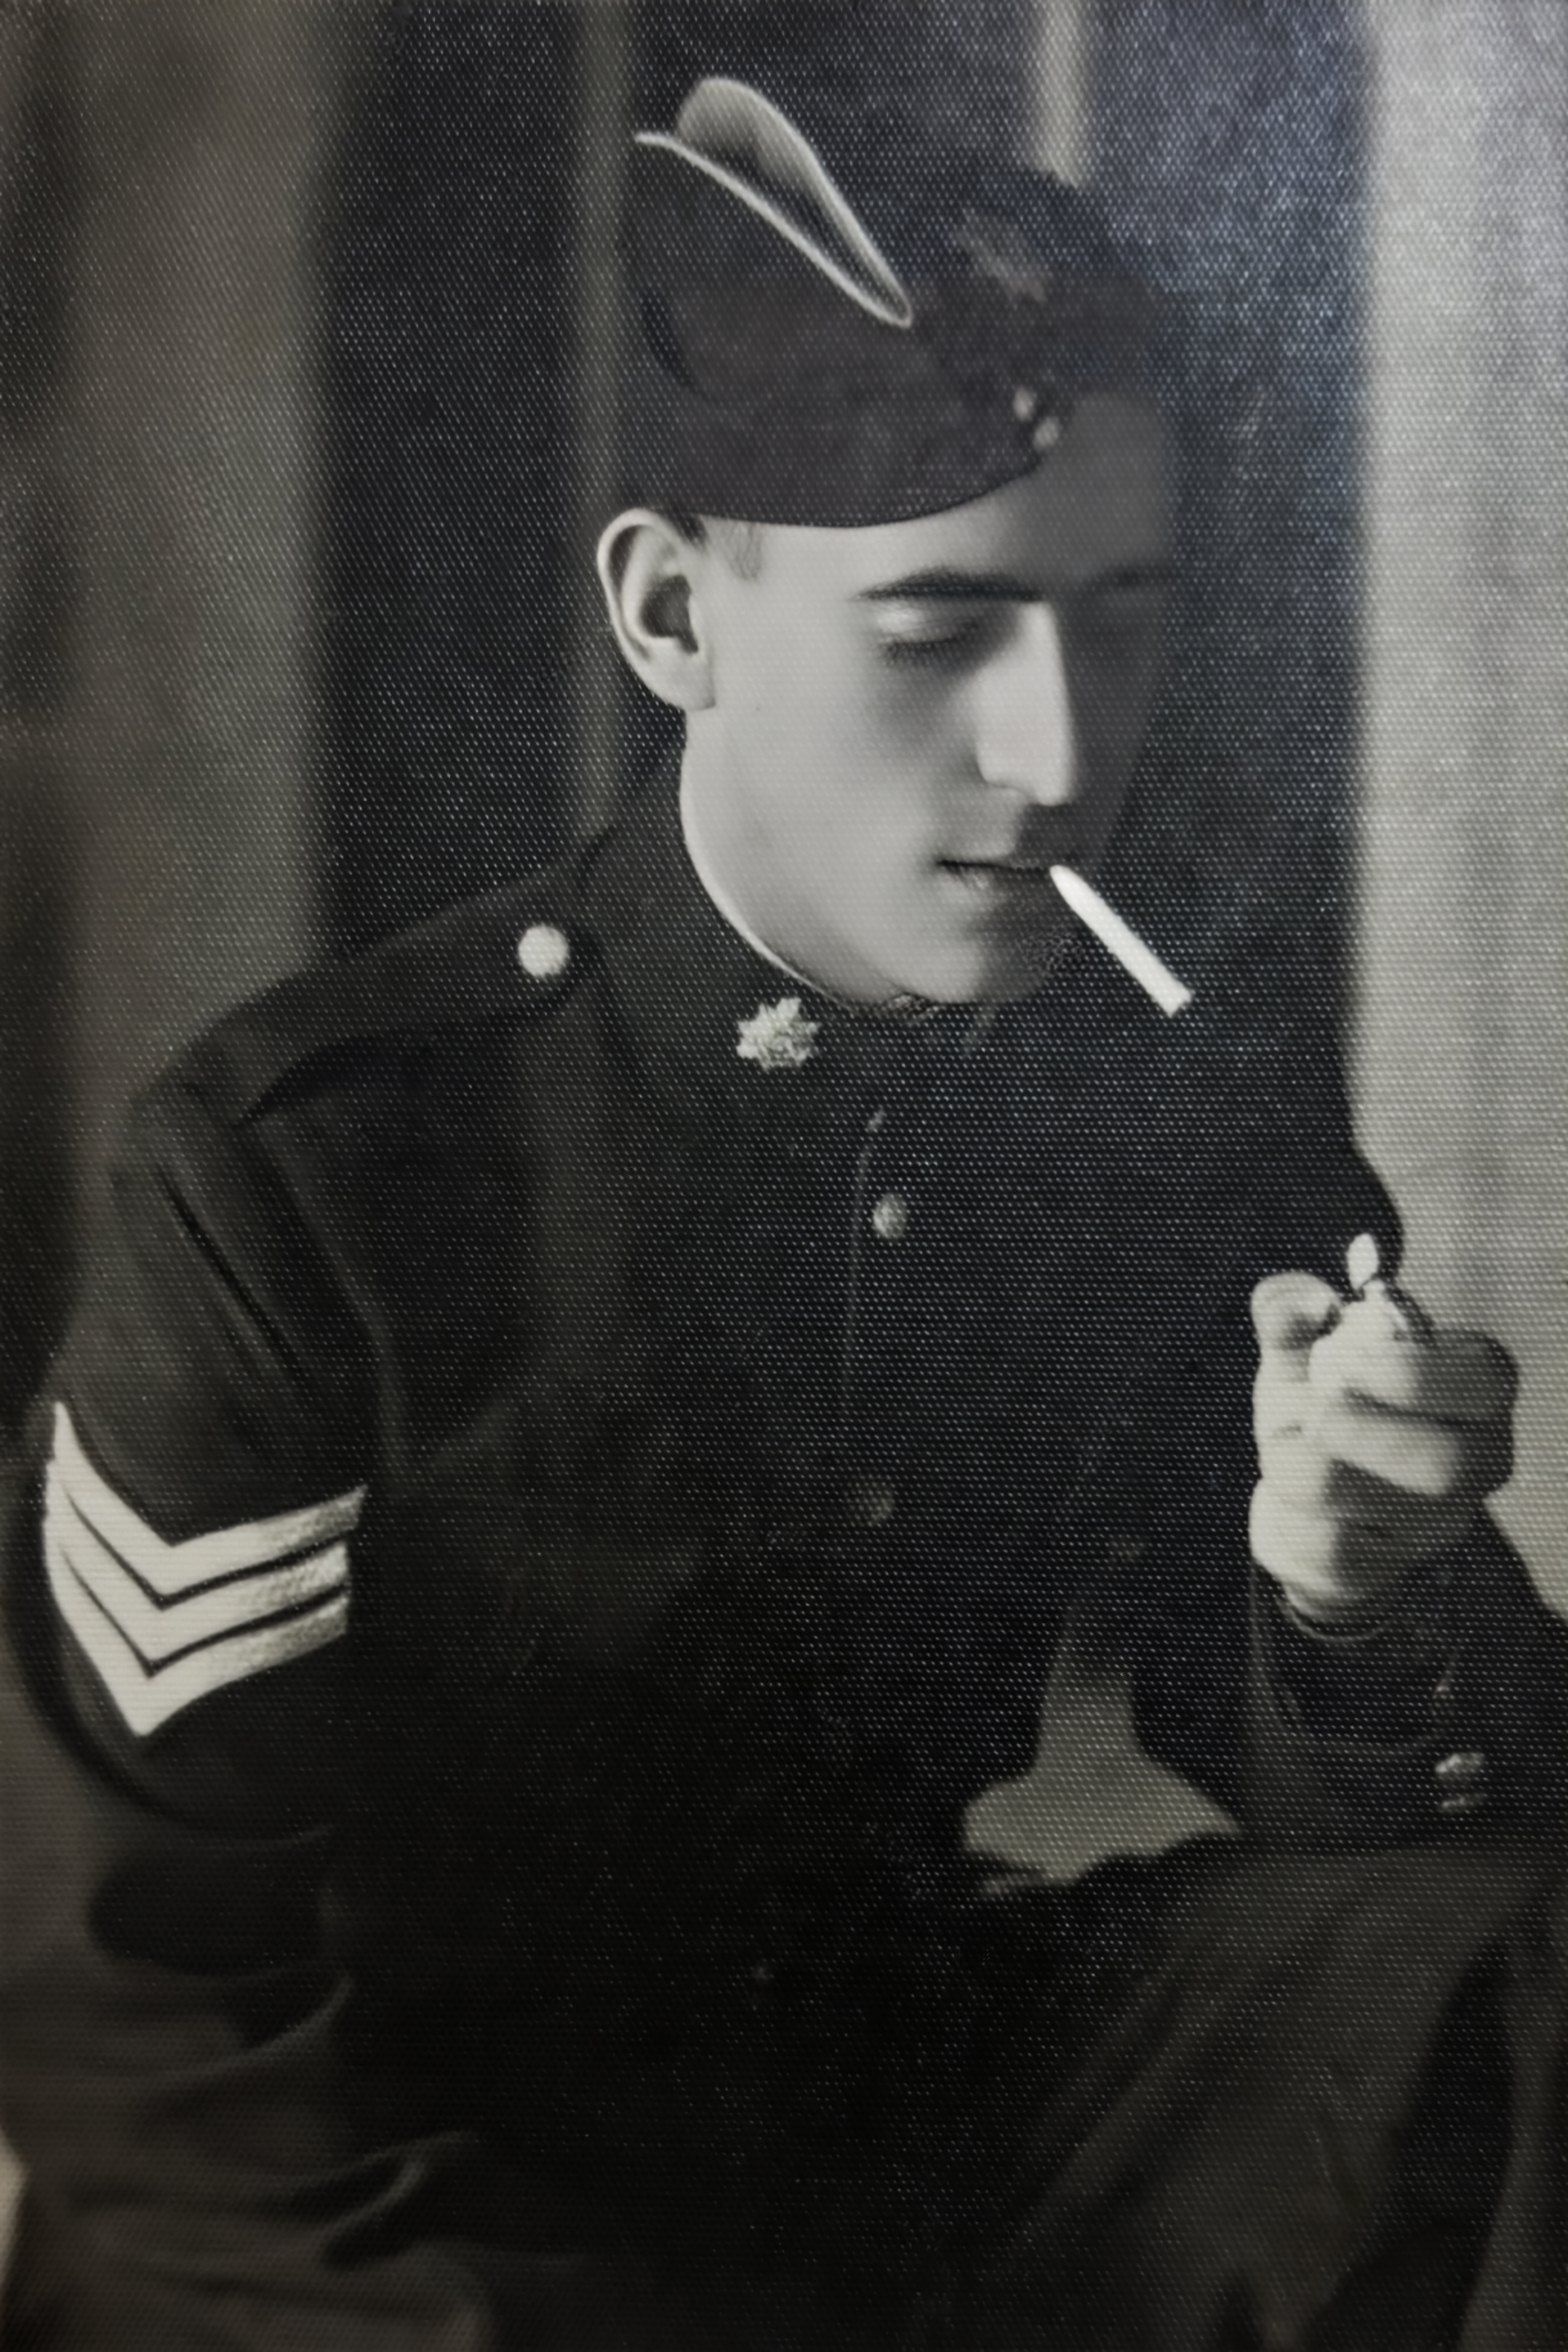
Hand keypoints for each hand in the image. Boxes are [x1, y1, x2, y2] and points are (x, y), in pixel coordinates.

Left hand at [1249, 1272, 1515, 1627]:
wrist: (1297, 1487)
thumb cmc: (1321, 1400)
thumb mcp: (1304, 1346)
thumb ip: (1293, 1309)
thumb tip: (1301, 1306)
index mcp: (1475, 1389)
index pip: (1486, 1381)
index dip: (1412, 1372)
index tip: (1345, 1359)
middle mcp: (1476, 1460)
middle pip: (1447, 1463)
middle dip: (1355, 1426)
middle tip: (1314, 1411)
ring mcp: (1437, 1523)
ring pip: (1365, 1497)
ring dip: (1297, 1459)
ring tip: (1289, 1445)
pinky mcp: (1386, 1568)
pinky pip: (1330, 1544)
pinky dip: (1287, 1508)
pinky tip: (1292, 1495)